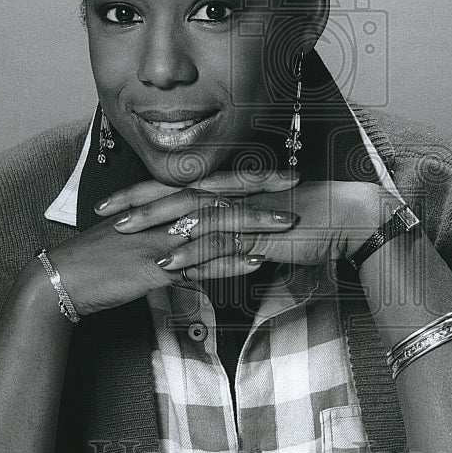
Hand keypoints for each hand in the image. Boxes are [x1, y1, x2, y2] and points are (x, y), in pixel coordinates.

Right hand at [27, 171, 299, 316]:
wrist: (63, 278)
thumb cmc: (97, 258)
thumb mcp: (132, 233)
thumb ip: (162, 227)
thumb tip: (191, 228)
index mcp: (158, 203)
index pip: (209, 182)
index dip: (245, 175)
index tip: (278, 171)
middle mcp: (161, 214)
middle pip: (217, 195)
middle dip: (259, 189)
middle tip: (295, 184)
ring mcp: (158, 239)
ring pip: (213, 225)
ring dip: (253, 224)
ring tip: (287, 224)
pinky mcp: (154, 267)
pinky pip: (199, 264)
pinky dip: (228, 263)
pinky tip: (254, 262)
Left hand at [99, 170, 388, 282]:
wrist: (350, 220)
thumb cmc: (310, 222)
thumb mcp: (264, 223)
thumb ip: (235, 230)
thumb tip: (212, 243)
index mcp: (231, 190)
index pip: (179, 186)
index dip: (143, 193)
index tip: (112, 203)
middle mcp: (233, 195)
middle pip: (175, 193)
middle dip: (134, 203)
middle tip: (101, 214)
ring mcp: (245, 211)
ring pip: (190, 215)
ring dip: (154, 226)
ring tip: (122, 237)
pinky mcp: (260, 232)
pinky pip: (219, 243)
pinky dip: (192, 254)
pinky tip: (168, 266)